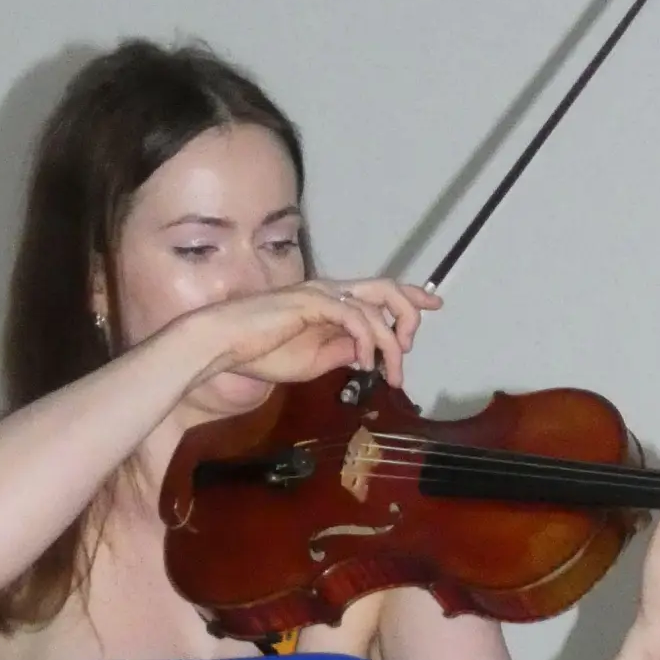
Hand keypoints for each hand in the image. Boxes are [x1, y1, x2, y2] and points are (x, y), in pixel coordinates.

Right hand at [190, 277, 441, 387]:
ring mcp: (321, 294)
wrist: (223, 346)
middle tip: (410, 346)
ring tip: (390, 371)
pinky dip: (366, 340)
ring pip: (374, 307)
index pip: (380, 291)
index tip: (435, 304)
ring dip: (389, 343)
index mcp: (333, 302)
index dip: (411, 295)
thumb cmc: (262, 353)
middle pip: (387, 288)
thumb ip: (343, 352)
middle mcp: (331, 290)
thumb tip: (368, 354)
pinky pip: (353, 316)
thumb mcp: (315, 360)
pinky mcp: (310, 302)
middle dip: (409, 313)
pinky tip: (363, 363)